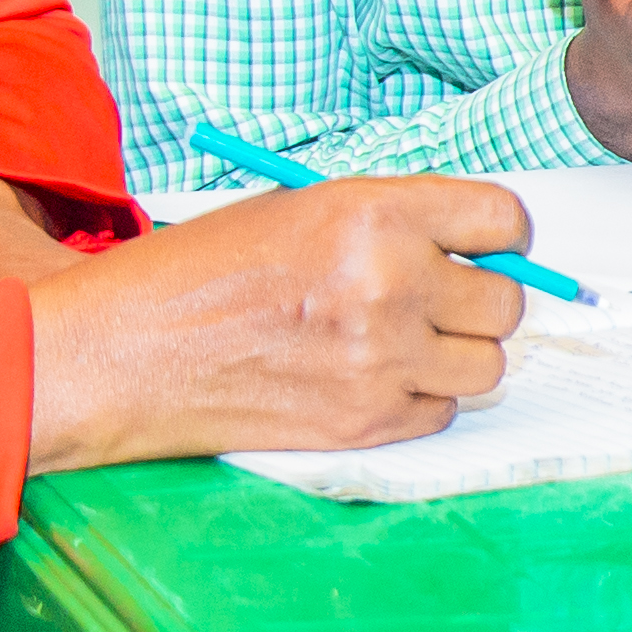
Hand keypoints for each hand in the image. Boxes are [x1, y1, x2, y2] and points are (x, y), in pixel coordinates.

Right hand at [17, 176, 529, 469]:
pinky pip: (441, 413)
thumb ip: (390, 224)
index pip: (505, 220)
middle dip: (480, 301)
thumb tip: (473, 248)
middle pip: (506, 303)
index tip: (489, 247)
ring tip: (396, 341)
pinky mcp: (366, 422)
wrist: (124, 351)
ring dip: (454, 355)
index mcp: (374, 213)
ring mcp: (382, 360)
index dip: (503, 236)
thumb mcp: (299, 209)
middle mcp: (390, 284)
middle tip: (437, 299)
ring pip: (486, 366)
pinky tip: (366, 378)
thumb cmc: (200, 271)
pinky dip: (418, 400)